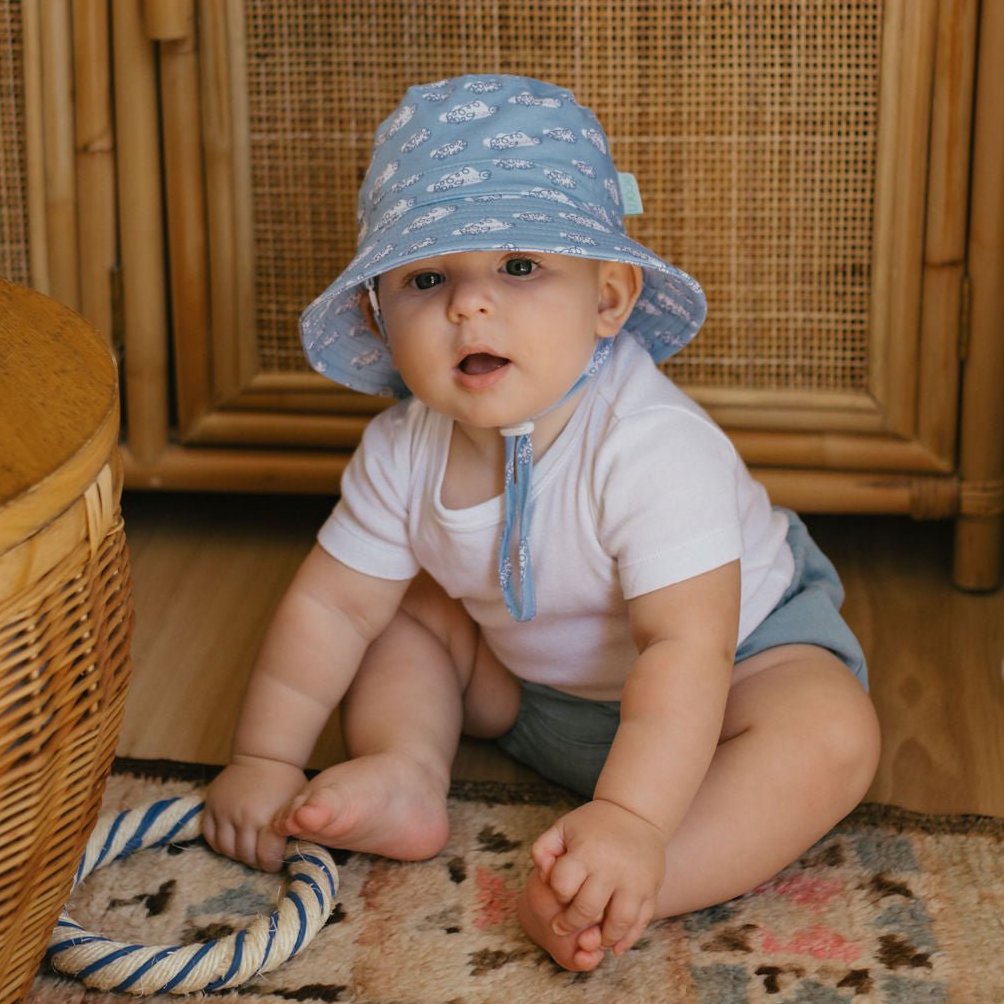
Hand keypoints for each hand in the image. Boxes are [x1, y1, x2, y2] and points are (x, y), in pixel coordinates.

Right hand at [203, 754, 307, 871]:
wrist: (264, 756)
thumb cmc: (285, 781)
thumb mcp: (295, 805)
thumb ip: (290, 828)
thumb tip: (291, 852)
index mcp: (267, 818)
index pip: (265, 857)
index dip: (271, 864)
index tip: (275, 862)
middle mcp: (243, 817)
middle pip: (244, 856)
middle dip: (254, 861)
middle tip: (261, 859)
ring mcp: (224, 811)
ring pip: (225, 849)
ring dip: (236, 854)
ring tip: (247, 850)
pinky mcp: (211, 805)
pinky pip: (209, 835)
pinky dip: (219, 844)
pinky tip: (232, 841)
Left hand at [531, 798, 666, 954]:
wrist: (635, 814)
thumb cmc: (592, 824)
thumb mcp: (562, 827)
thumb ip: (542, 850)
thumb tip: (543, 878)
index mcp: (587, 852)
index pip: (563, 887)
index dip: (558, 893)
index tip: (560, 891)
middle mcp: (612, 868)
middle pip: (587, 910)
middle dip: (571, 923)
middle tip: (563, 926)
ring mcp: (634, 881)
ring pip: (617, 924)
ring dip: (601, 938)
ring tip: (591, 939)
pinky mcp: (651, 889)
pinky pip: (641, 922)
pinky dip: (628, 939)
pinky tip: (615, 947)